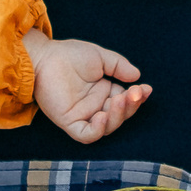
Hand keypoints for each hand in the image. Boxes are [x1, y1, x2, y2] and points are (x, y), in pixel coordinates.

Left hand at [23, 30, 150, 142]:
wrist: (43, 56)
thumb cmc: (68, 55)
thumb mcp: (100, 58)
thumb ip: (118, 66)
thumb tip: (137, 76)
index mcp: (103, 93)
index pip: (125, 101)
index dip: (137, 98)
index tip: (146, 88)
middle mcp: (94, 106)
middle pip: (118, 116)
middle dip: (130, 106)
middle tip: (135, 93)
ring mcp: (82, 115)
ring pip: (106, 127)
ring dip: (117, 116)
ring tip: (120, 100)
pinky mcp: (68, 121)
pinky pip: (86, 135)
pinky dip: (97, 130)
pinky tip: (102, 116)